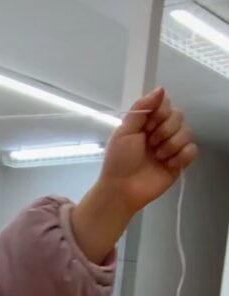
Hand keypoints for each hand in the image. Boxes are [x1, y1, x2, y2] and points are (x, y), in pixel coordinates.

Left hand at [99, 87, 196, 214]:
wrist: (122, 189)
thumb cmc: (119, 161)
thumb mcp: (124, 130)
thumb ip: (141, 107)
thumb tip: (161, 89)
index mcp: (147, 122)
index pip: (165, 104)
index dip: (160, 112)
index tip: (147, 126)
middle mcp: (161, 132)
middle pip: (178, 115)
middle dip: (165, 129)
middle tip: (150, 144)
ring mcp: (171, 147)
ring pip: (187, 132)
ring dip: (171, 144)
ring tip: (157, 156)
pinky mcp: (179, 163)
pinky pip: (192, 150)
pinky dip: (182, 155)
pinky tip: (169, 164)